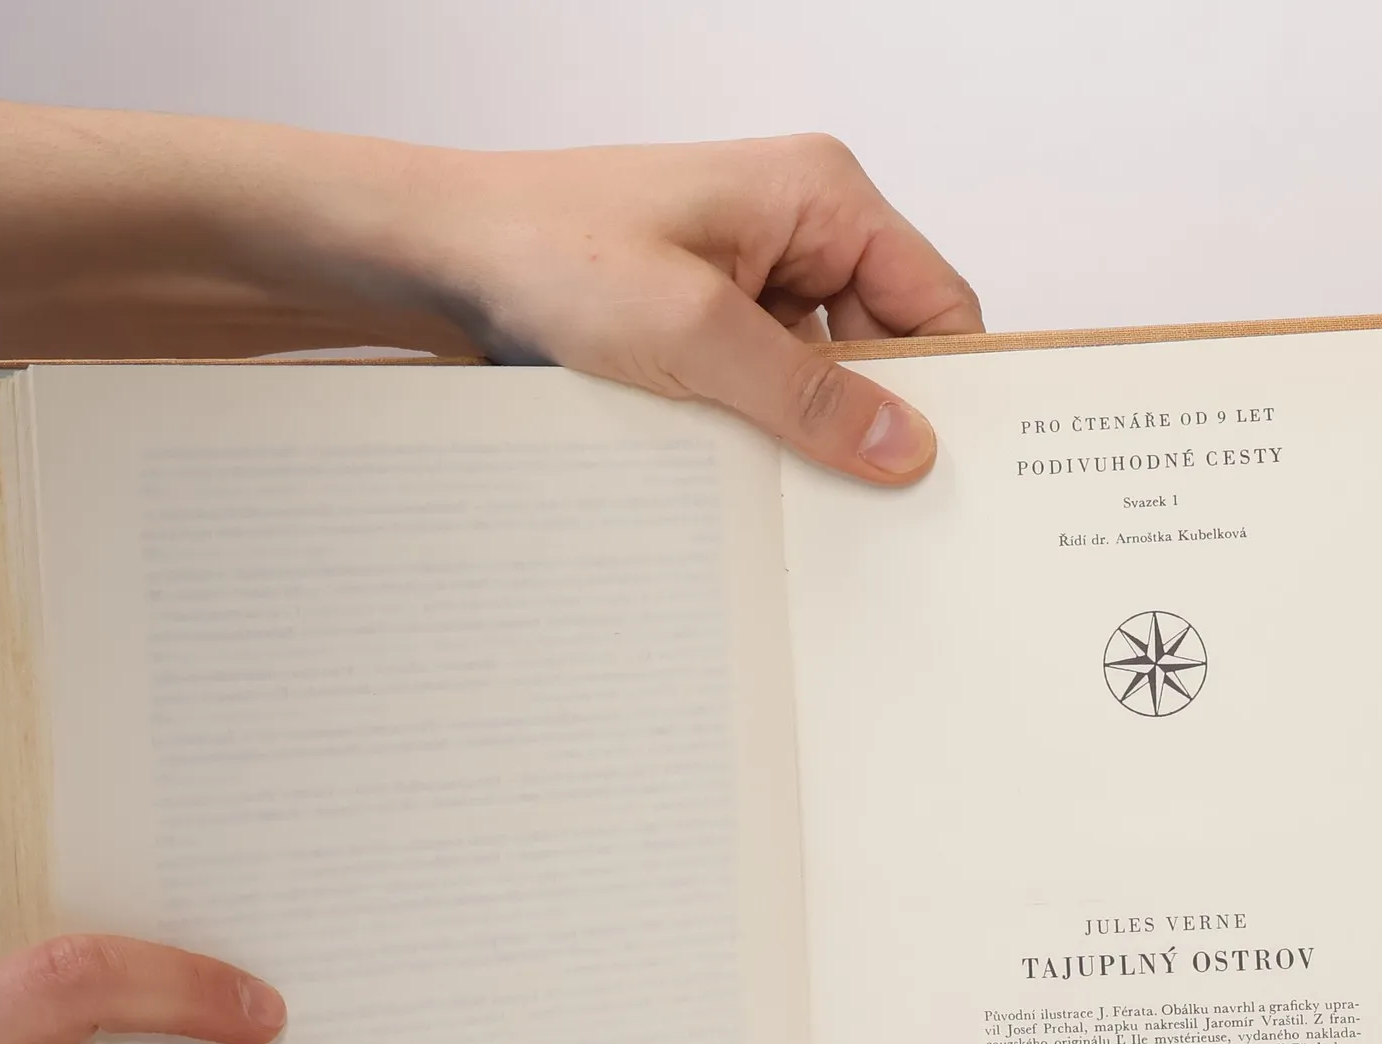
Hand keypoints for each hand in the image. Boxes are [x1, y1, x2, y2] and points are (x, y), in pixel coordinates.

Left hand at [0, 71, 981, 479]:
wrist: (429, 254)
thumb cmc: (544, 253)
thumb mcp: (691, 335)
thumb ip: (807, 396)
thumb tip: (907, 450)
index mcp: (822, 194)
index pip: (938, 302)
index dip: (951, 391)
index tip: (949, 478)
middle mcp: (797, 224)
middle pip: (888, 344)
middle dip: (874, 422)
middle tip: (868, 511)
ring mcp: (749, 272)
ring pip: (824, 373)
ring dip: (806, 433)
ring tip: (782, 490)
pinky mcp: (703, 314)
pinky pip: (765, 383)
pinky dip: (759, 430)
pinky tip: (737, 474)